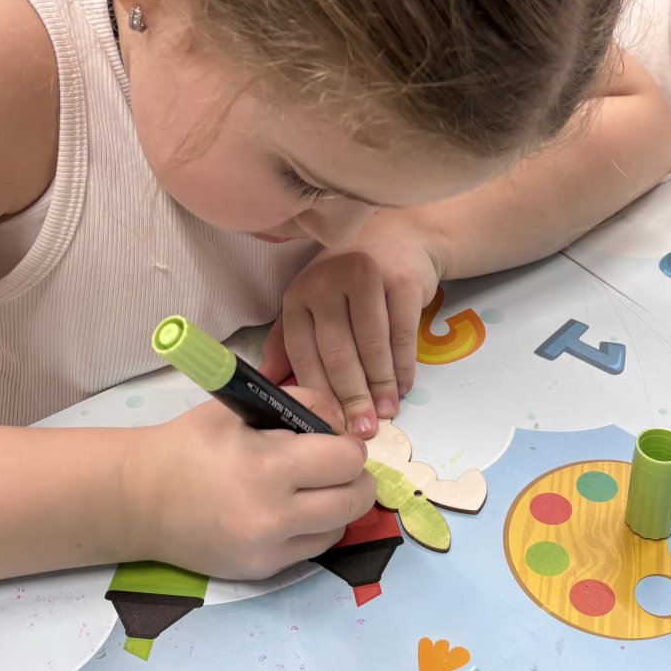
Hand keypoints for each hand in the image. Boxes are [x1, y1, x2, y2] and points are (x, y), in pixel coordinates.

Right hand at [125, 392, 374, 579]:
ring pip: (340, 528)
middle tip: (334, 465)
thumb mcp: (241, 407)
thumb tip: (343, 425)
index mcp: (267, 468)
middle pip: (354, 501)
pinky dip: (313, 528)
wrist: (138, 499)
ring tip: (311, 487)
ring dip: (337, 505)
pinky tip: (290, 510)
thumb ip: (300, 404)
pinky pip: (312, 549)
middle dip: (354, 477)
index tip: (333, 440)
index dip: (347, 445)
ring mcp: (268, 551)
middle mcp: (273, 517)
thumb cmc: (188, 444)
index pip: (346, 460)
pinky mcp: (261, 572)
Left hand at [261, 225, 442, 437]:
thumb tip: (266, 382)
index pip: (304, 353)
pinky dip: (404, 367)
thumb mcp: (312, 303)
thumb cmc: (349, 280)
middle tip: (363, 432)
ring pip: (372, 348)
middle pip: (339, 354)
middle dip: (352, 399)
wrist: (397, 237)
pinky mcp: (401, 280)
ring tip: (386, 414)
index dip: (318, 394)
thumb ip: (288, 341)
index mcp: (299, 296)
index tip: (330, 427)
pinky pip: (402, 335)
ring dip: (380, 388)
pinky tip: (404, 387)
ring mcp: (366, 277)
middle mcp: (327, 283)